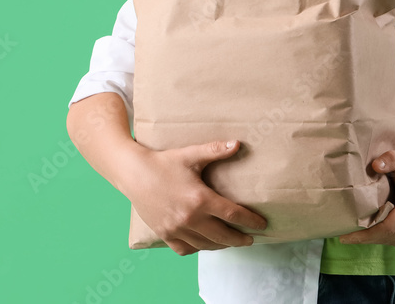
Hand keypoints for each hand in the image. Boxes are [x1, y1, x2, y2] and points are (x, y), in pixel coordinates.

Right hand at [124, 139, 267, 255]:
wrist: (133, 173)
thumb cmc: (163, 162)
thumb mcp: (191, 154)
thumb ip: (215, 150)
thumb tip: (238, 144)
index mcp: (200, 199)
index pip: (233, 215)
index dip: (250, 221)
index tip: (262, 225)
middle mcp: (190, 218)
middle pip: (223, 236)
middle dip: (240, 239)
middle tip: (251, 239)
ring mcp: (176, 229)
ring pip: (205, 245)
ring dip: (221, 245)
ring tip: (231, 242)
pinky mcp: (164, 234)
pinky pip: (185, 249)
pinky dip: (197, 248)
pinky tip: (205, 244)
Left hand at [337, 149, 394, 246]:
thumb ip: (389, 159)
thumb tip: (375, 166)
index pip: (386, 229)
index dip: (365, 236)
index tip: (345, 237)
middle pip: (388, 237)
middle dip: (366, 239)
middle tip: (347, 236)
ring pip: (394, 241)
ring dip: (376, 239)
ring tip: (358, 234)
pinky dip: (387, 238)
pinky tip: (375, 231)